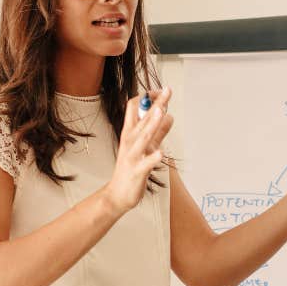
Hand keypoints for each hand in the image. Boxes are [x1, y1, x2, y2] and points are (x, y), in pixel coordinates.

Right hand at [101, 87, 172, 215]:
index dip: (147, 97)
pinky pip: (145, 163)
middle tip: (168, 91)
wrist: (117, 195)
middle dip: (155, 104)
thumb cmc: (131, 169)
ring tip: (161, 112)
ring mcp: (132, 156)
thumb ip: (158, 131)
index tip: (160, 91)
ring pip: (143, 137)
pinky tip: (160, 154)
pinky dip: (153, 158)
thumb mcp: (145, 147)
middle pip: (142, 118)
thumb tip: (169, 115)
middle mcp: (129, 141)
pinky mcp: (137, 171)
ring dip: (152, 124)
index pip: (134, 107)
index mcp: (130, 133)